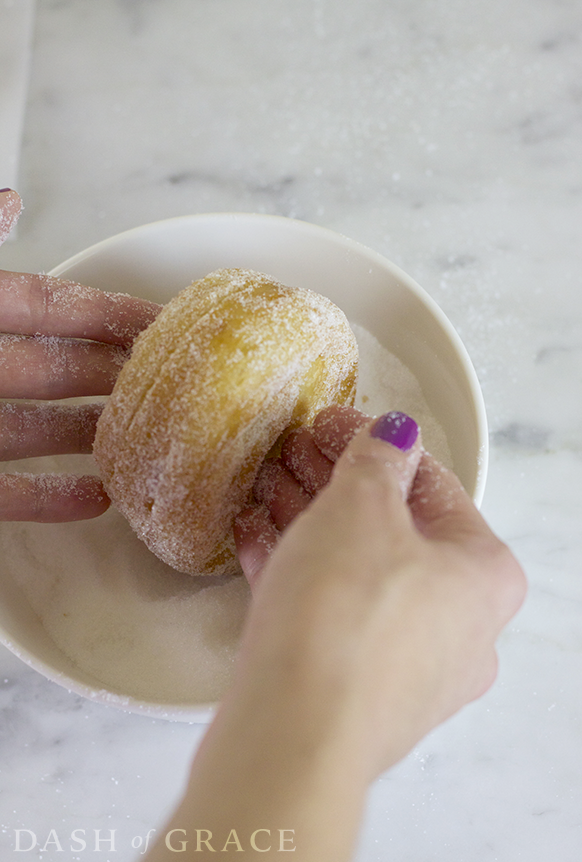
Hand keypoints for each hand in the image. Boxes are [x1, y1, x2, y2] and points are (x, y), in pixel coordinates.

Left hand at [0, 189, 160, 521]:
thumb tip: (10, 198)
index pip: (49, 307)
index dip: (106, 311)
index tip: (164, 320)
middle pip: (56, 371)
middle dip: (115, 376)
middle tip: (177, 385)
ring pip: (37, 432)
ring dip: (93, 437)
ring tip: (152, 444)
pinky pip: (6, 493)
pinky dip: (50, 498)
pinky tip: (98, 500)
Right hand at [234, 406, 526, 777]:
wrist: (295, 729)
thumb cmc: (346, 613)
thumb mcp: (360, 505)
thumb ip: (377, 459)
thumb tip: (393, 435)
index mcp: (484, 575)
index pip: (432, 486)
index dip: (375, 442)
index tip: (333, 424)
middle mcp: (461, 627)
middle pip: (393, 532)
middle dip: (336, 486)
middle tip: (295, 455)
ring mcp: (411, 666)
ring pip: (358, 575)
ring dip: (311, 527)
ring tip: (267, 489)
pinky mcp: (359, 693)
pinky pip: (332, 616)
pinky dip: (298, 576)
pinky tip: (254, 539)